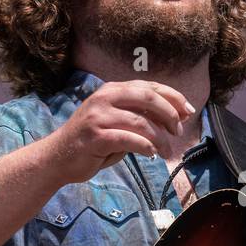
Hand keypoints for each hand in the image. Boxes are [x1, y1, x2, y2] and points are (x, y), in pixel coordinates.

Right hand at [46, 79, 194, 182]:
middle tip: (178, 131)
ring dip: (160, 138)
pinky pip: (128, 139)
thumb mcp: (117, 122)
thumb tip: (175, 118)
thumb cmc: (92, 141)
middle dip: (170, 114)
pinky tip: (151, 153)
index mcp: (112, 90)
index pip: (149, 87)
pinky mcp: (95, 137)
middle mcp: (105, 98)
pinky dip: (145, 146)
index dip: (173, 97)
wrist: (57, 158)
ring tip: (166, 151)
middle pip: (148, 98)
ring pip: (141, 122)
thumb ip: (139, 116)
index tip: (188, 111)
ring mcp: (98, 117)